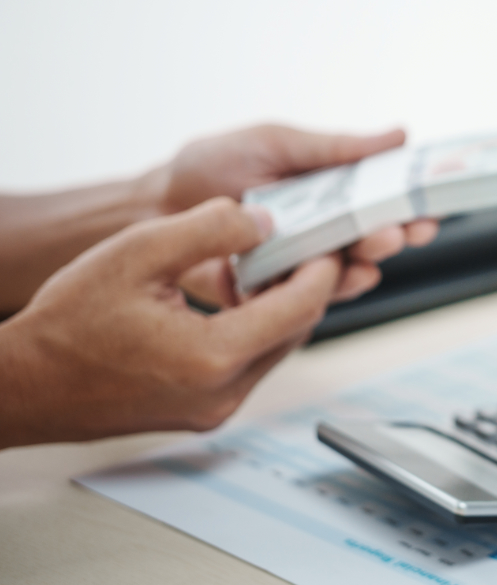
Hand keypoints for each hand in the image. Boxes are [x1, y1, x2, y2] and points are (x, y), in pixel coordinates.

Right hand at [0, 198, 340, 447]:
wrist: (26, 383)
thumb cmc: (67, 324)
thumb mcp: (138, 252)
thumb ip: (210, 230)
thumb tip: (264, 222)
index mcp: (213, 355)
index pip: (300, 308)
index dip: (321, 269)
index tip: (328, 241)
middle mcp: (222, 393)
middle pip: (295, 332)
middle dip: (304, 287)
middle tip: (302, 248)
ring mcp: (214, 411)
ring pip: (275, 351)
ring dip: (280, 310)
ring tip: (268, 269)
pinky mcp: (203, 414)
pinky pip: (250, 367)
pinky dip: (255, 333)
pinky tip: (238, 304)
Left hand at [153, 124, 438, 303]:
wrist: (155, 204)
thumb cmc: (213, 165)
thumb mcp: (278, 143)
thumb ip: (336, 148)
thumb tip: (400, 135)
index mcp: (329, 193)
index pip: (381, 201)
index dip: (409, 205)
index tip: (429, 206)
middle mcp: (321, 231)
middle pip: (372, 239)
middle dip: (395, 236)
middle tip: (403, 231)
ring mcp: (298, 264)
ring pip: (346, 271)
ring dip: (367, 263)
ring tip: (374, 252)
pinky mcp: (273, 293)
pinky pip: (308, 299)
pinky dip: (328, 291)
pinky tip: (342, 279)